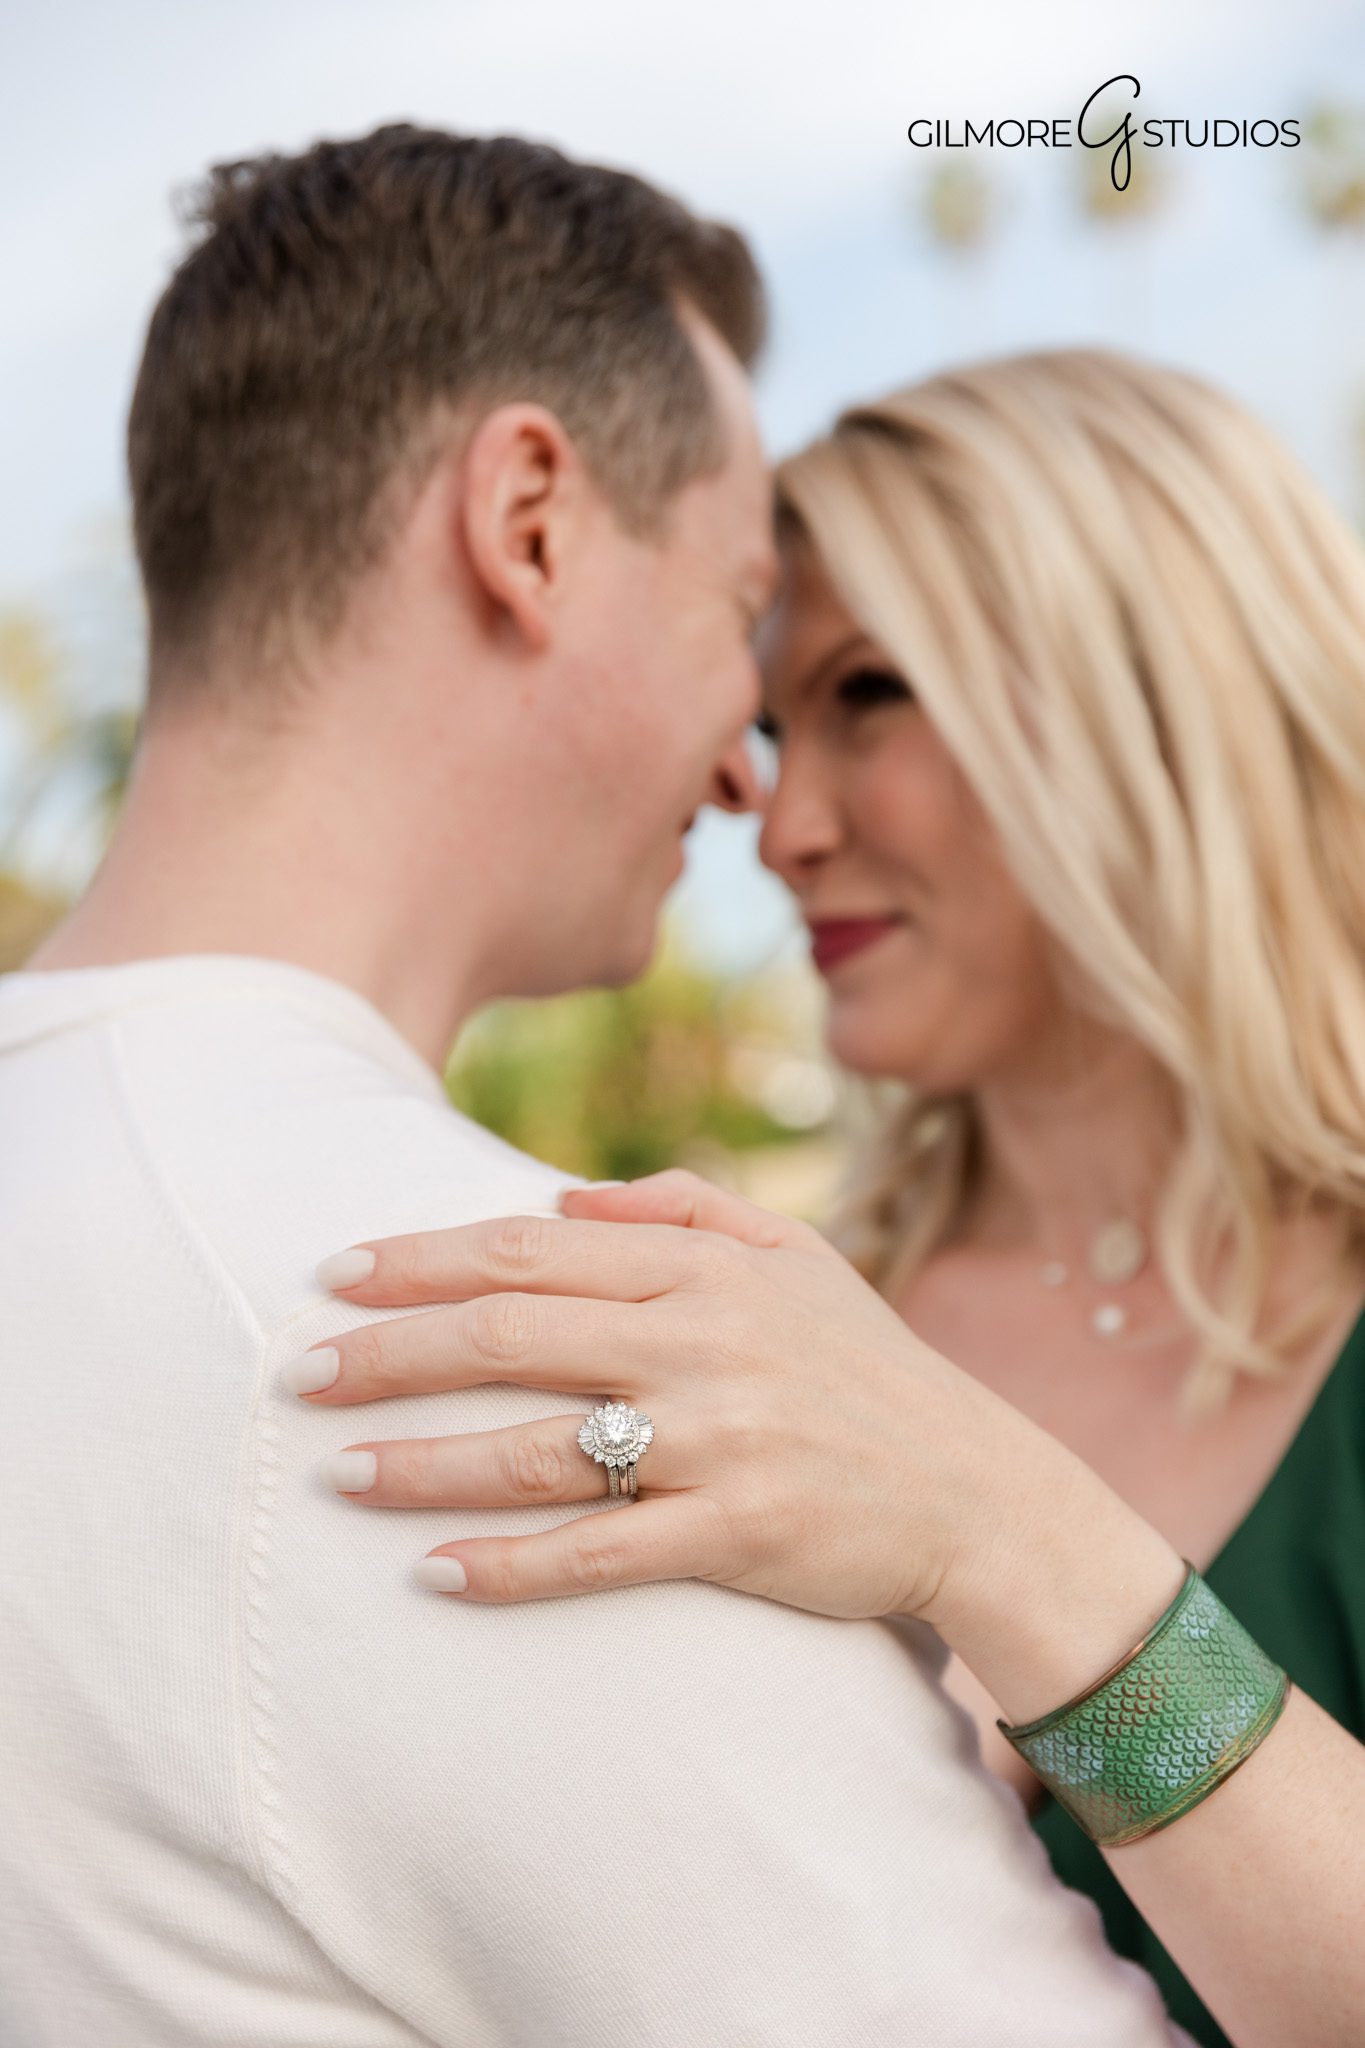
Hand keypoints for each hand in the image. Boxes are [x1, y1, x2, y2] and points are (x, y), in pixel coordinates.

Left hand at [292, 1170, 1049, 1622]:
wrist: (977, 1490)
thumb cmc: (868, 1367)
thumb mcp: (795, 1257)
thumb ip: (682, 1208)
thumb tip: (558, 1194)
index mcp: (706, 1269)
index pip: (532, 1249)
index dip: (424, 1259)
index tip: (338, 1273)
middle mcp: (704, 1344)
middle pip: (511, 1336)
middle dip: (392, 1352)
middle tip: (300, 1376)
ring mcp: (720, 1441)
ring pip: (538, 1449)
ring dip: (424, 1464)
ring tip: (336, 1474)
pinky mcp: (737, 1534)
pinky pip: (599, 1554)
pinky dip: (511, 1566)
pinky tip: (434, 1575)